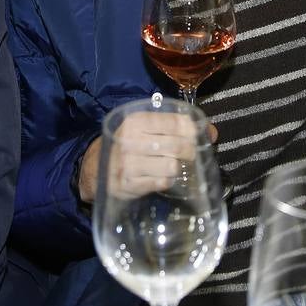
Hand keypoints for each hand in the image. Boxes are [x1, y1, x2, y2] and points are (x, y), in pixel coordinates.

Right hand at [76, 111, 213, 203]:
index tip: (197, 136)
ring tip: (169, 166)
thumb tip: (212, 132)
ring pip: (173, 166)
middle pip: (179, 145)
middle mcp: (131, 140)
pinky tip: (159, 177)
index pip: (176, 122)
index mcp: (135, 121)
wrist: (93, 170)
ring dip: (176, 168)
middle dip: (189, 151)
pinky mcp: (129, 184)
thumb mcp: (142, 129)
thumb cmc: (125, 146)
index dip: (193, 129)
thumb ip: (174, 126)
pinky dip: (166, 181)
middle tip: (187, 154)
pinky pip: (162, 182)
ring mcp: (129, 164)